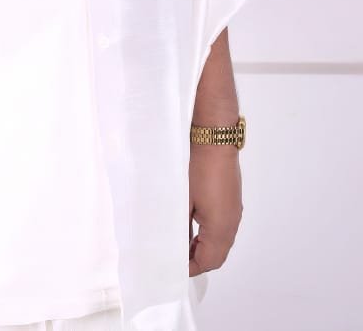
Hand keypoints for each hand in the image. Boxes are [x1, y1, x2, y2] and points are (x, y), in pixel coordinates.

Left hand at [188, 144, 242, 276]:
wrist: (215, 142)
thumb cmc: (198, 170)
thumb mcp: (184, 200)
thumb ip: (181, 227)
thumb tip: (176, 244)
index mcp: (221, 228)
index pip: (208, 260)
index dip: (191, 267)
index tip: (175, 266)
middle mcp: (232, 224)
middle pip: (218, 255)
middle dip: (198, 260)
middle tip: (177, 256)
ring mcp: (234, 213)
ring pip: (222, 243)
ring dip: (204, 247)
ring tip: (182, 242)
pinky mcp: (232, 202)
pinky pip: (224, 229)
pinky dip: (210, 235)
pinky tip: (193, 226)